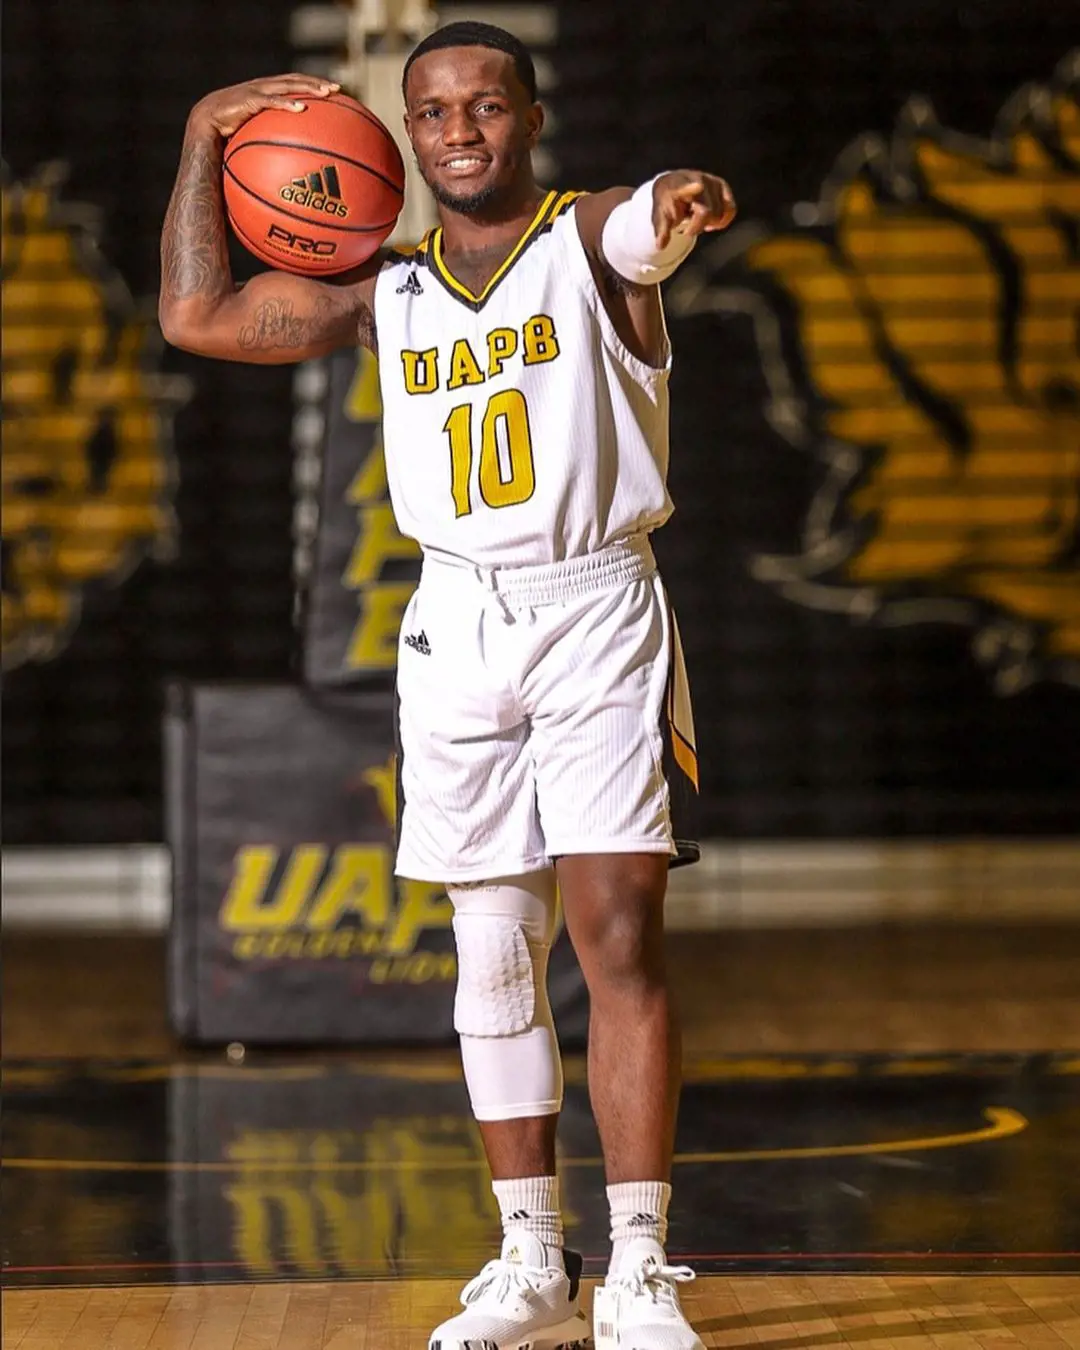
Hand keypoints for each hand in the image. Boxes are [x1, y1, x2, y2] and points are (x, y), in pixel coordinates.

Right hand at [190, 74, 339, 139]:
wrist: (204, 123)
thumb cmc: (228, 132)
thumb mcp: (253, 133)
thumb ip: (271, 138)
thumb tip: (288, 161)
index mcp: (265, 90)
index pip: (293, 82)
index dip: (312, 84)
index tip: (333, 91)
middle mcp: (263, 86)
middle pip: (295, 80)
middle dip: (316, 82)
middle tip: (337, 89)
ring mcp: (255, 90)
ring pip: (287, 85)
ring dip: (307, 88)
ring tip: (325, 93)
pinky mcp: (247, 99)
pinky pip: (270, 100)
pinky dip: (285, 103)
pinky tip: (300, 109)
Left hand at [653, 171, 736, 247]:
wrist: (672, 185)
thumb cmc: (667, 204)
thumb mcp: (661, 218)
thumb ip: (662, 231)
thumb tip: (660, 246)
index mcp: (678, 186)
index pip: (685, 187)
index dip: (692, 188)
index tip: (698, 187)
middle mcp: (698, 179)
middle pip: (707, 212)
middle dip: (698, 225)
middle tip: (688, 226)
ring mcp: (712, 181)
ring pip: (720, 213)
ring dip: (710, 222)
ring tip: (697, 218)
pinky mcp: (722, 185)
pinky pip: (731, 209)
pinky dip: (723, 220)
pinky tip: (711, 222)